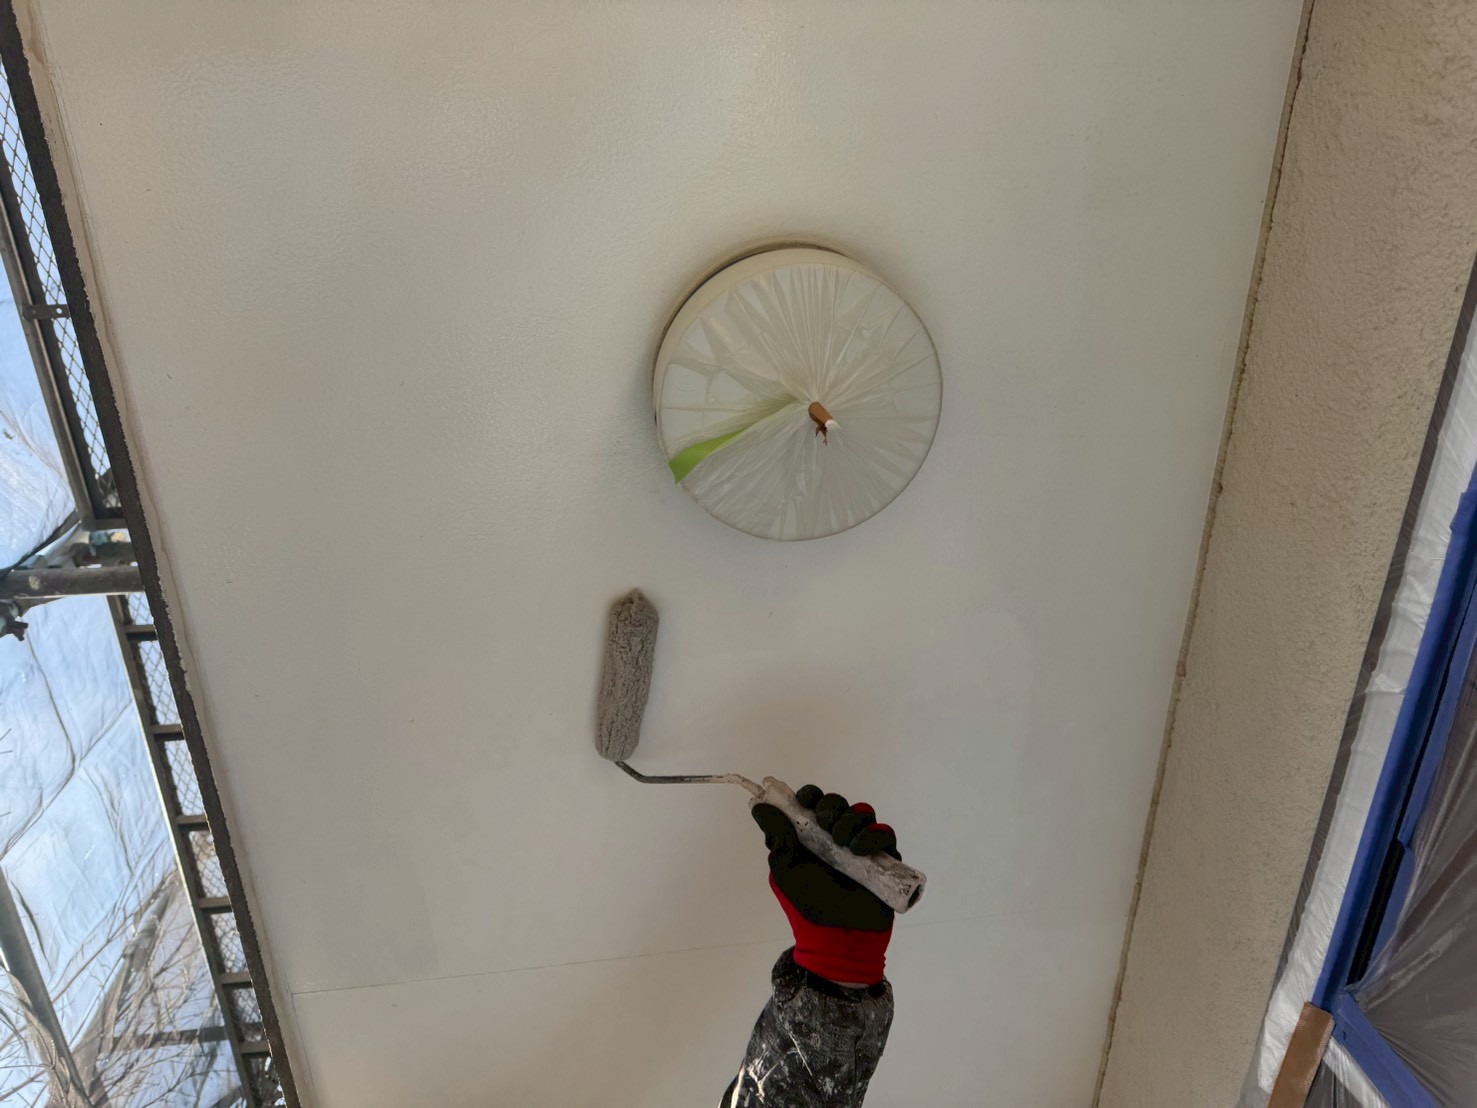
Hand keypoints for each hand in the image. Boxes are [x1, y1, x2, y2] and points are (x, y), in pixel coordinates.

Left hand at [751, 784, 898, 984]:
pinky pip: (885, 833)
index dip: (811, 795)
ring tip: (843, 842)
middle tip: (826, 823)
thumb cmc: (809, 905)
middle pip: (840, 802)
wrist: (838, 938)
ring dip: (852, 820)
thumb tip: (760, 807)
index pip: (814, 802)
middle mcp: (838, 837)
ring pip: (863, 812)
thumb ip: (777, 837)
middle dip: (832, 806)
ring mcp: (863, 846)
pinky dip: (873, 835)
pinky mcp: (885, 858)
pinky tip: (859, 850)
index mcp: (813, 837)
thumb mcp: (786, 871)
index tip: (806, 800)